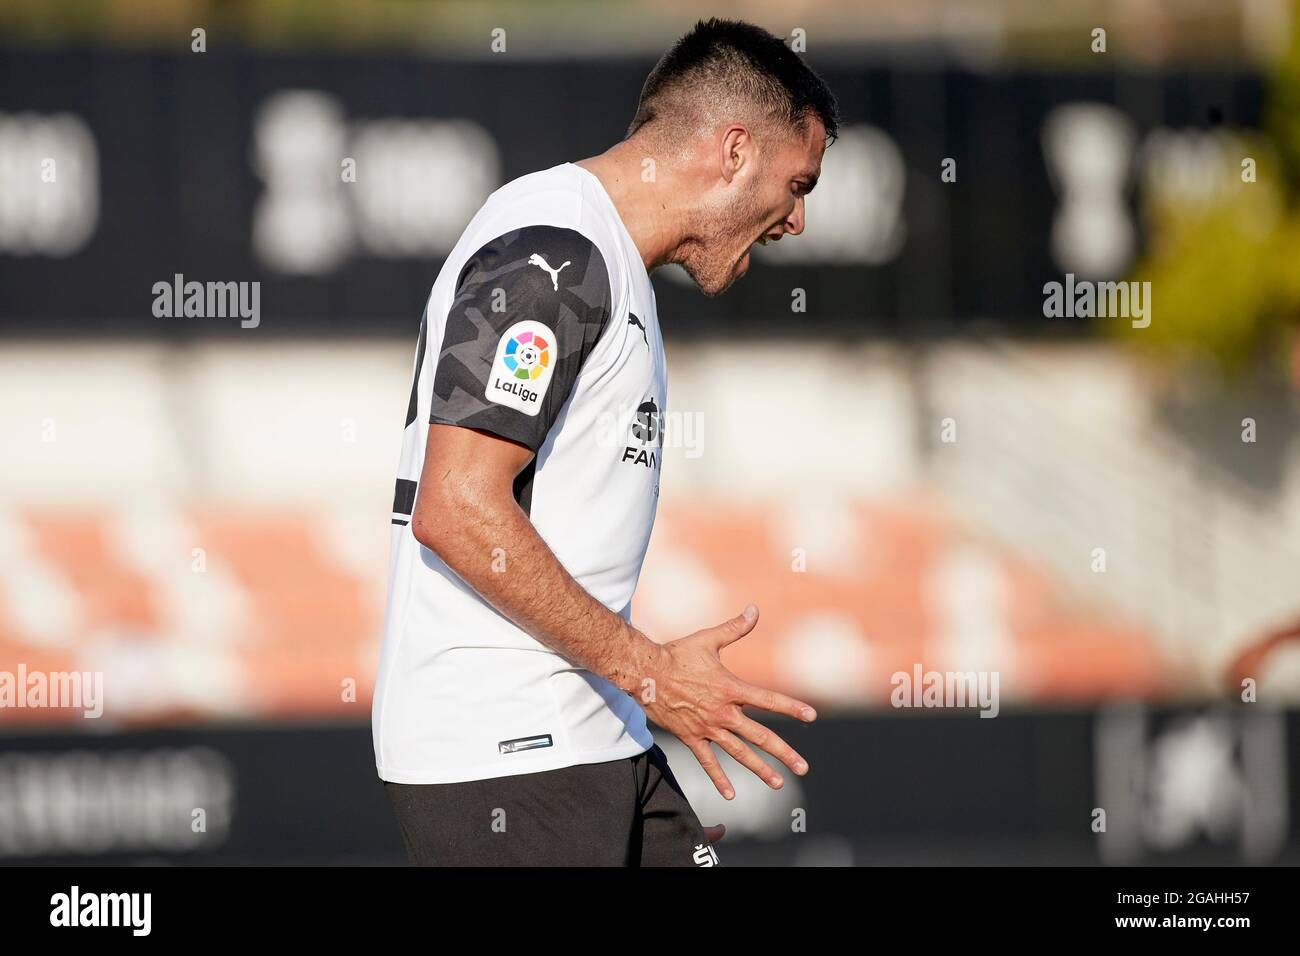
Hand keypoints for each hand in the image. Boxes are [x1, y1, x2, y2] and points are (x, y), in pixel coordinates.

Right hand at [641, 604, 816, 798]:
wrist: (645, 672)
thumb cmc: (677, 653)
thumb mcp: (708, 639)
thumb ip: (734, 628)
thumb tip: (754, 608)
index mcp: (731, 688)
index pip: (769, 700)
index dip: (791, 707)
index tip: (812, 716)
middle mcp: (723, 712)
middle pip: (760, 736)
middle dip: (783, 752)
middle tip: (803, 767)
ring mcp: (707, 728)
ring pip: (739, 753)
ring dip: (759, 769)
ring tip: (778, 783)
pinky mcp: (691, 737)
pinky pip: (707, 762)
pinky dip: (719, 778)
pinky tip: (731, 794)